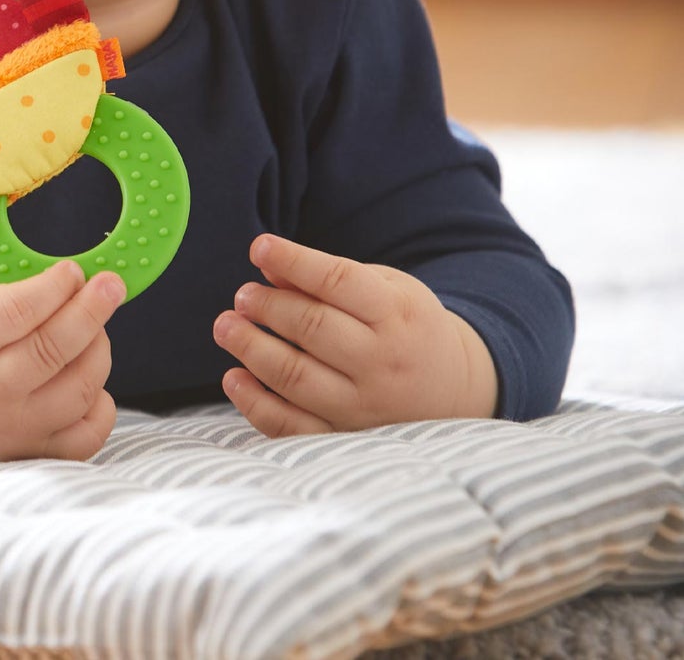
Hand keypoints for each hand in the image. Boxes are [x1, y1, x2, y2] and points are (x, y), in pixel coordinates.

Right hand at [0, 260, 122, 461]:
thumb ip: (5, 280)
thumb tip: (68, 271)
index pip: (12, 315)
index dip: (49, 289)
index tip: (71, 270)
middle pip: (51, 353)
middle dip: (89, 313)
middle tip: (110, 285)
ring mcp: (14, 426)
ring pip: (77, 393)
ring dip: (97, 351)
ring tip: (95, 327)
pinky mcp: (34, 449)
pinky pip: (86, 436)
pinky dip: (100, 405)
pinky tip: (90, 377)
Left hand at [212, 234, 498, 437]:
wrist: (456, 390)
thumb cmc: (405, 324)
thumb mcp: (383, 288)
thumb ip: (326, 277)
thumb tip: (266, 264)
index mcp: (396, 313)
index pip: (338, 281)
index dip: (293, 260)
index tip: (258, 247)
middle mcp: (383, 361)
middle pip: (313, 328)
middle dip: (267, 307)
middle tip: (242, 296)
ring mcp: (366, 406)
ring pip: (297, 378)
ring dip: (251, 349)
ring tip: (226, 326)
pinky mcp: (347, 438)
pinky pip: (294, 428)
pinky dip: (256, 404)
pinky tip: (234, 377)